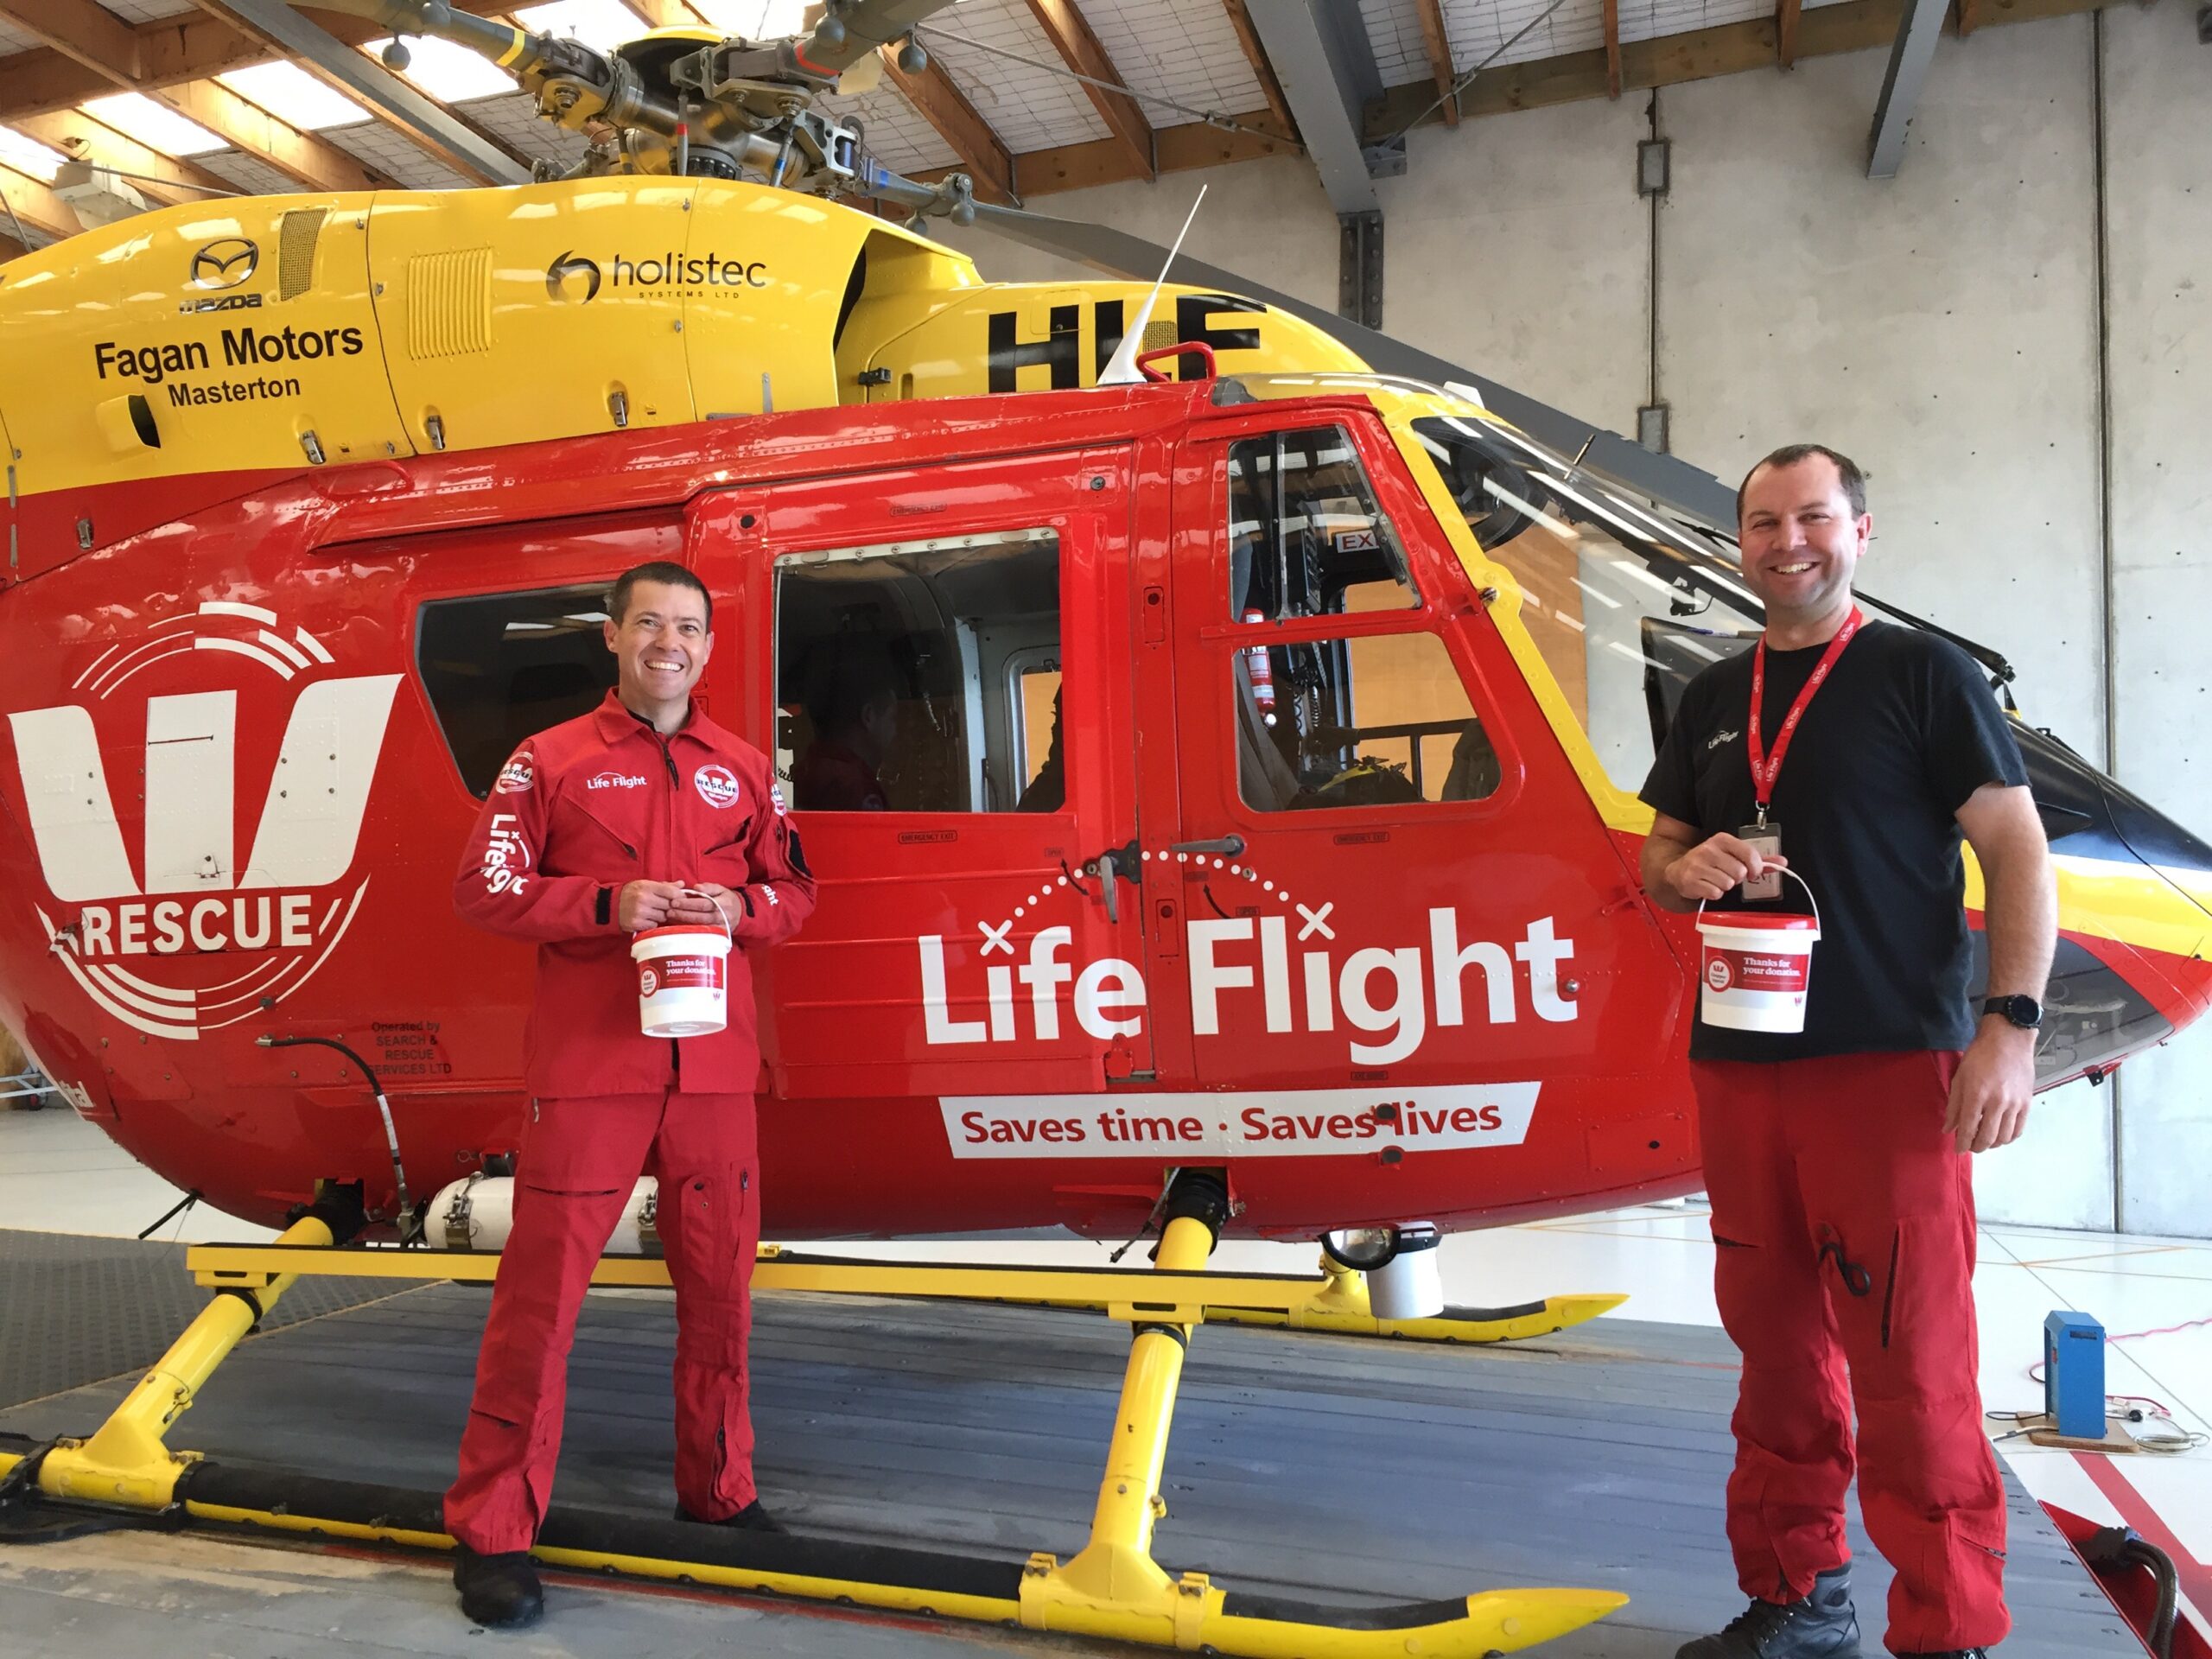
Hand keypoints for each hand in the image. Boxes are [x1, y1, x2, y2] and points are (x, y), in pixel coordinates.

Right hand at [617, 880, 687, 930]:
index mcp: (647, 886)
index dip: (678, 896)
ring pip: (663, 917)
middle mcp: (643, 899)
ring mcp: (640, 912)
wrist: (610, 905)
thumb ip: (664, 885)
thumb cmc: (631, 893)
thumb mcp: (645, 885)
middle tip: (664, 906)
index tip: (678, 899)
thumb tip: (682, 884)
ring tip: (653, 911)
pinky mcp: (637, 924)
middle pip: (669, 905)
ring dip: (661, 915)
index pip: (671, 892)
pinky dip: (653, 923)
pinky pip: (654, 925)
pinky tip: (646, 918)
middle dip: (669, 906)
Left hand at [667, 884, 735, 927]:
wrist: (740, 914)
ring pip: (699, 925)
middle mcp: (721, 916)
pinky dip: (689, 928)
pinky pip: (701, 932)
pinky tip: (678, 924)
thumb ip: (709, 887)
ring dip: (683, 921)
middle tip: (669, 909)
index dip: (689, 903)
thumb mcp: (721, 889)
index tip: (675, 901)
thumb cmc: (727, 899)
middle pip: (700, 916)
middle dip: (683, 913)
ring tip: (670, 916)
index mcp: (723, 903)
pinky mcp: (716, 935)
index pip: (704, 903)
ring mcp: (719, 927)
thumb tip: (696, 887)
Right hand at [1665, 833, 1789, 903]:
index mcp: (1722, 840)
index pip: (1749, 853)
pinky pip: (1715, 893)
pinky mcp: (1690, 880)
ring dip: (1725, 886)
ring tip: (1716, 880)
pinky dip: (1714, 894)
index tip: (1752, 873)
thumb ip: (1758, 859)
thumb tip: (1783, 861)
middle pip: (1740, 872)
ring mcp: (1697, 865)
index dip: (1755, 867)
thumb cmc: (1711, 863)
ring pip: (1728, 884)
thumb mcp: (1732, 855)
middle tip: (1727, 875)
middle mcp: (1708, 849)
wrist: (1678, 870)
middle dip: (1736, 878)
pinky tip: (1707, 887)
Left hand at [1943, 1024, 2034, 1152]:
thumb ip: (1954, 1106)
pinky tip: (2001, 1135)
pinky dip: (2009, 1137)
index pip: (1968, 1127)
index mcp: (1977, 1094)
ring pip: (2004, 1137)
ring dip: (1993, 1144)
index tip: (1958, 1149)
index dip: (1962, 1143)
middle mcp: (1997, 1102)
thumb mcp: (1959, 1077)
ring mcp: (2015, 1104)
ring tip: (1985, 1140)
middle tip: (1971, 1146)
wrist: (2008, 1040)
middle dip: (1977, 1146)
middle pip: (1988, 1137)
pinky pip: (2019, 1129)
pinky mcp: (2027, 1103)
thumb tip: (1948, 1128)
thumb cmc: (1980, 1056)